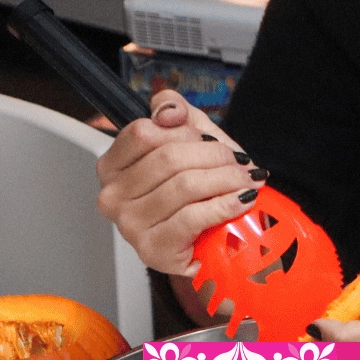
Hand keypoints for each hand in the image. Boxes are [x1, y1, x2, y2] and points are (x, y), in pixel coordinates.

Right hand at [94, 89, 264, 276]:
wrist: (207, 239)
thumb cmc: (196, 190)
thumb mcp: (188, 140)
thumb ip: (176, 113)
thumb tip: (168, 110)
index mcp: (113, 165)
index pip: (143, 133)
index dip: (185, 131)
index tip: (211, 139)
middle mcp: (112, 195)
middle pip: (169, 158)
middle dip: (215, 155)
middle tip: (241, 162)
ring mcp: (129, 225)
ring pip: (185, 185)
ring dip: (227, 179)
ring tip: (247, 180)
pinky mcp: (153, 250)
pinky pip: (193, 217)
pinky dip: (225, 205)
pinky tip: (241, 200)